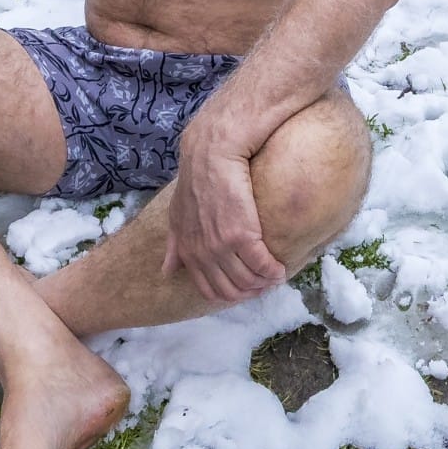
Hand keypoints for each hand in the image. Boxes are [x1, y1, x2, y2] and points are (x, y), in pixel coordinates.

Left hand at [164, 136, 283, 304]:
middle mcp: (202, 254)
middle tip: (264, 284)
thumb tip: (167, 270)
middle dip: (249, 292)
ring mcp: (221, 246)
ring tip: (275, 275)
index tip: (246, 287)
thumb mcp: (177, 216)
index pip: (210, 290)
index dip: (230, 293)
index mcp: (188, 252)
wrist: (212, 154)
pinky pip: (263, 265)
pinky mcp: (242, 235)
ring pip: (248, 280)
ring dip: (264, 282)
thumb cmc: (197, 180)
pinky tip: (280, 268)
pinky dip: (274, 271)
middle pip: (231, 290)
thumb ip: (174, 244)